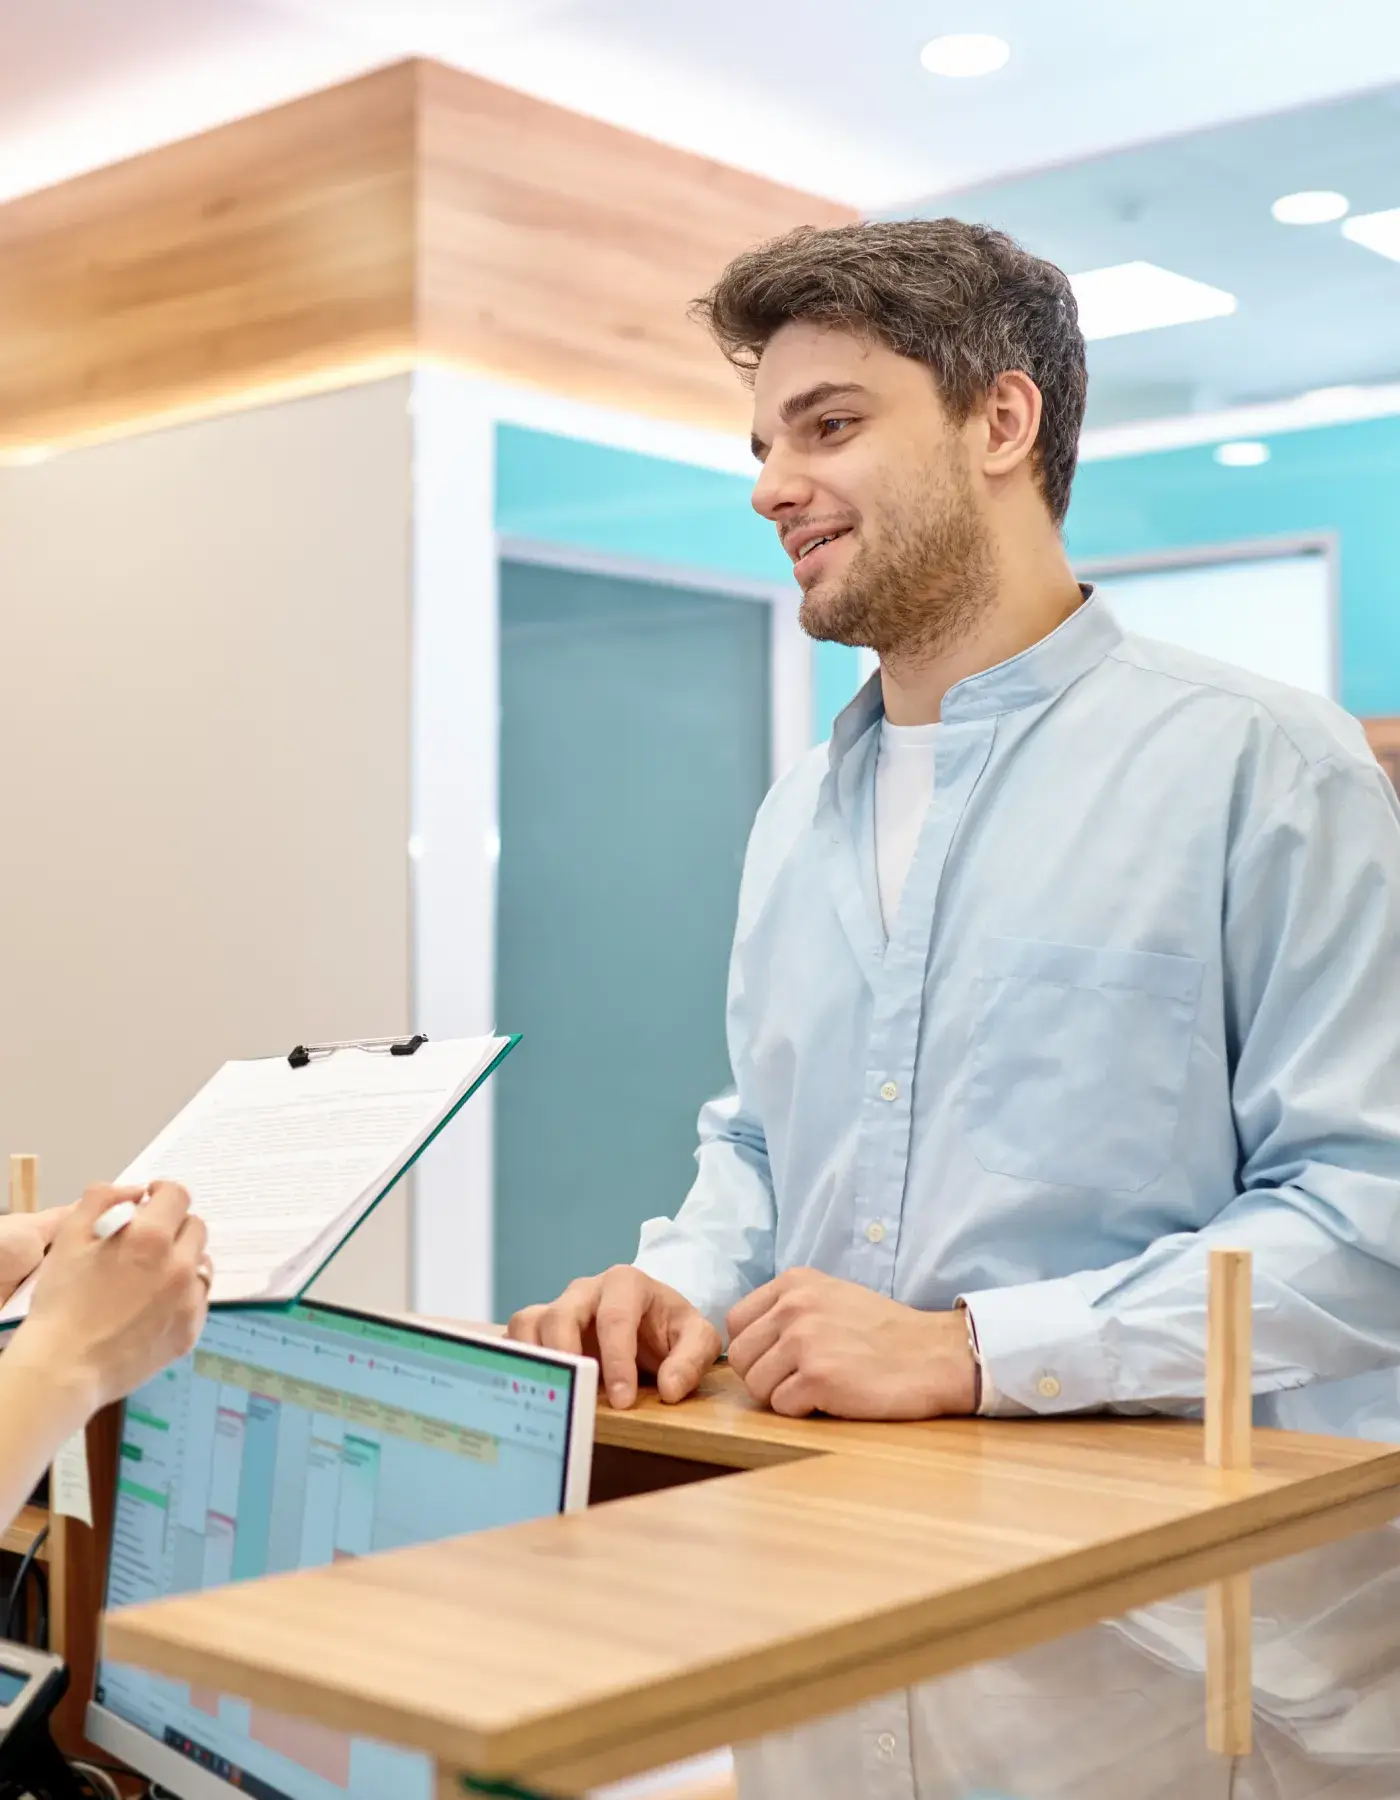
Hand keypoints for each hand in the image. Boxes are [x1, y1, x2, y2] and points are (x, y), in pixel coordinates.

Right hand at [10, 1182, 210, 1411]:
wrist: (64, 1366)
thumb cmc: (62, 1301)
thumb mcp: (68, 1236)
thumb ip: (101, 1199)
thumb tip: (133, 1192)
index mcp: (151, 1237)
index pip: (178, 1196)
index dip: (163, 1193)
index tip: (151, 1201)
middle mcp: (179, 1265)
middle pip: (195, 1227)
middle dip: (174, 1226)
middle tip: (149, 1241)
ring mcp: (189, 1300)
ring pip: (202, 1263)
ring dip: (184, 1259)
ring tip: (154, 1274)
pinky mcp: (190, 1331)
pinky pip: (199, 1299)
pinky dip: (184, 1294)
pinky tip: (156, 1304)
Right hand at [508, 1266, 720, 1409]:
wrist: (652, 1326)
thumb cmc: (670, 1330)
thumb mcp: (697, 1339)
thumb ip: (692, 1360)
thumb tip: (669, 1389)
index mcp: (626, 1283)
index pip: (615, 1318)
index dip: (617, 1361)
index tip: (623, 1401)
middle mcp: (586, 1290)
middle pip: (562, 1315)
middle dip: (568, 1356)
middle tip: (578, 1396)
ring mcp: (558, 1306)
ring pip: (530, 1322)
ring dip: (535, 1358)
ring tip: (549, 1392)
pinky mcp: (540, 1326)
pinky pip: (515, 1336)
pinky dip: (517, 1359)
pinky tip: (529, 1388)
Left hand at [726, 1268, 976, 1419]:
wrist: (933, 1355)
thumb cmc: (884, 1332)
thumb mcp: (831, 1296)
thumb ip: (788, 1308)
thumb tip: (746, 1337)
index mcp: (794, 1282)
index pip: (736, 1322)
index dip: (754, 1348)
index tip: (779, 1359)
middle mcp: (794, 1306)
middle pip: (740, 1357)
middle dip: (763, 1376)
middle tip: (799, 1380)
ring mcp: (804, 1341)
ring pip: (755, 1385)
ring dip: (782, 1395)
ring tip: (818, 1387)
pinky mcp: (817, 1377)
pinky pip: (781, 1407)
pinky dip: (803, 1411)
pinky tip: (832, 1398)